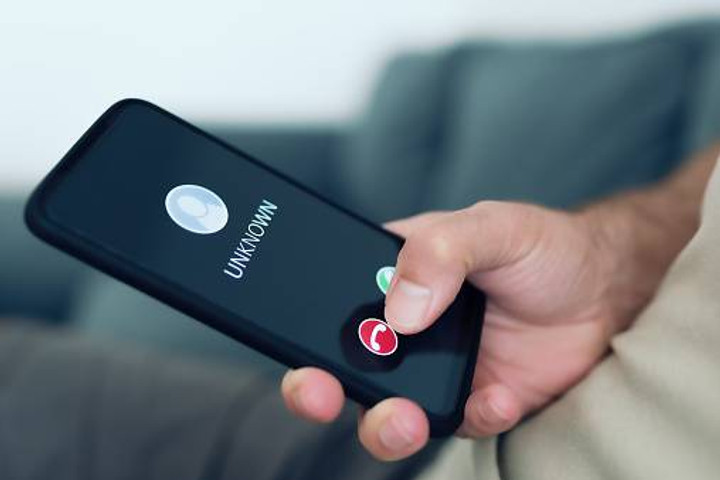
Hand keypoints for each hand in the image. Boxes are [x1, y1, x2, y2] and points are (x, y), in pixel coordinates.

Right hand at [281, 200, 675, 460]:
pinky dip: (474, 416)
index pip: (330, 302)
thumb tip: (400, 312)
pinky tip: (499, 395)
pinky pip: (460, 424)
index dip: (302, 324)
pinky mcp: (475, 400)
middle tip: (319, 391)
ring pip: (388, 411)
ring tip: (406, 419)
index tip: (292, 336)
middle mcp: (405, 328)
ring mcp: (437, 369)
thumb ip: (441, 250)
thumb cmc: (542, 247)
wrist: (605, 289)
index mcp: (392, 278)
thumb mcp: (490, 226)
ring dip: (385, 425)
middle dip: (318, 389)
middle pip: (343, 367)